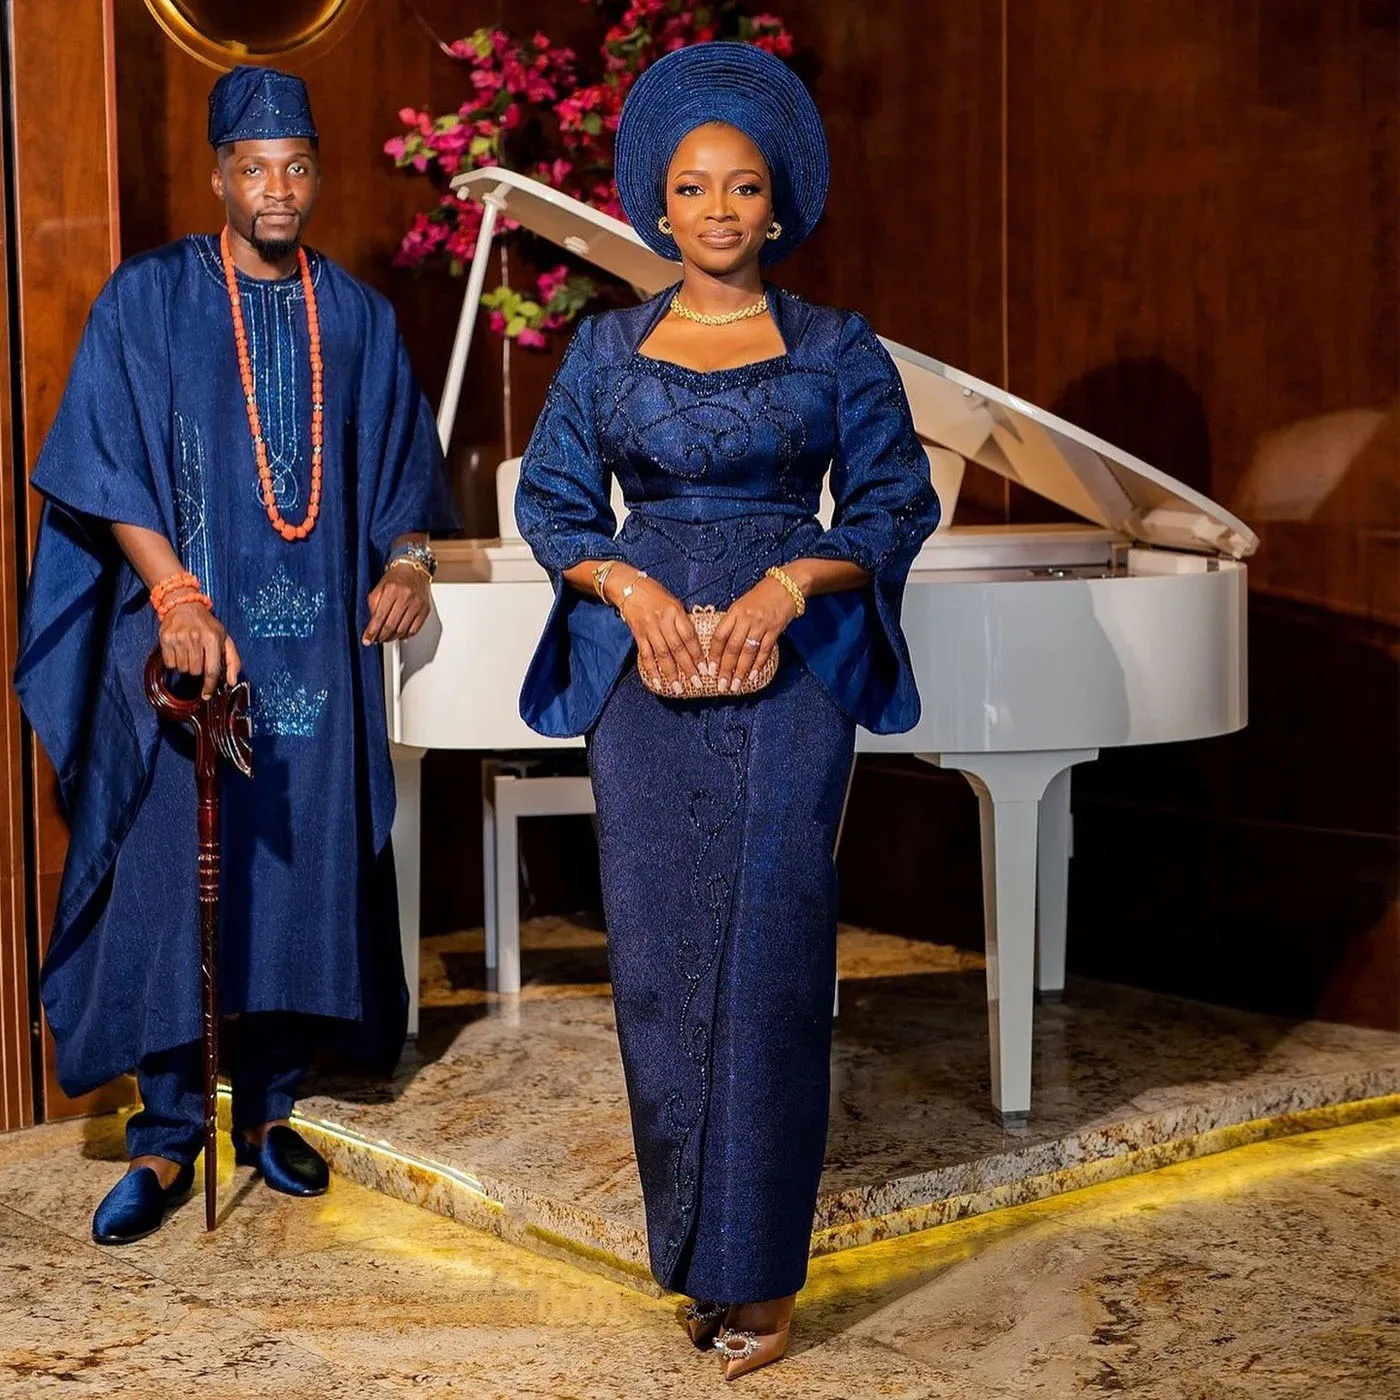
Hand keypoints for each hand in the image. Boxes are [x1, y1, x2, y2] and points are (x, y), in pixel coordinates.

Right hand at [160, 601, 240, 699]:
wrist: (184, 605)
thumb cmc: (207, 625)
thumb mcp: (225, 639)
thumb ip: (232, 661)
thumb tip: (232, 682)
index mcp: (213, 638)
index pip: (211, 670)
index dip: (209, 685)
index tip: (206, 695)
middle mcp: (196, 638)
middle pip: (196, 671)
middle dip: (198, 670)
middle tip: (199, 658)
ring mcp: (179, 638)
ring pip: (183, 669)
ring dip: (186, 667)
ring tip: (189, 653)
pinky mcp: (166, 639)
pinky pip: (170, 664)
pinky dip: (174, 663)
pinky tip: (179, 651)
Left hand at [363, 561, 431, 645]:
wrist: (413, 571)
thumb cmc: (395, 579)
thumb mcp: (379, 588)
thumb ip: (373, 606)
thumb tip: (372, 626)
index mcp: (392, 590)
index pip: (379, 616)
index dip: (372, 631)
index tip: (367, 639)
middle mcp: (406, 597)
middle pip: (391, 626)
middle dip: (381, 636)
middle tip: (376, 639)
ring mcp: (417, 604)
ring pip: (402, 630)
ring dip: (392, 637)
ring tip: (386, 637)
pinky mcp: (425, 610)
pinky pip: (414, 630)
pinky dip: (404, 635)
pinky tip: (398, 633)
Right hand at [608, 566, 703, 694]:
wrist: (628, 586)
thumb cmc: (654, 594)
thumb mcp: (673, 602)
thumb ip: (682, 620)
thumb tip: (694, 642)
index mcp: (676, 611)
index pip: (689, 636)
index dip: (698, 653)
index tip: (705, 668)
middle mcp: (663, 621)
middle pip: (677, 648)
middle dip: (688, 667)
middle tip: (696, 683)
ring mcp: (649, 628)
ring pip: (662, 654)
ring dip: (671, 673)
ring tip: (678, 688)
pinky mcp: (638, 634)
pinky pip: (645, 655)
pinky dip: (652, 670)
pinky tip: (658, 682)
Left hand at [710, 576, 800, 692]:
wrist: (787, 584)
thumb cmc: (762, 595)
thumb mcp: (742, 604)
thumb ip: (733, 622)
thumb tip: (722, 645)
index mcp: (734, 611)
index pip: (720, 636)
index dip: (714, 655)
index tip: (710, 670)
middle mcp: (746, 618)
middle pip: (732, 647)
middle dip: (725, 669)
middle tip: (721, 685)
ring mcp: (761, 624)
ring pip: (747, 652)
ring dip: (740, 671)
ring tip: (735, 686)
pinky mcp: (775, 629)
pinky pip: (764, 650)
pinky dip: (758, 665)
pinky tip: (752, 676)